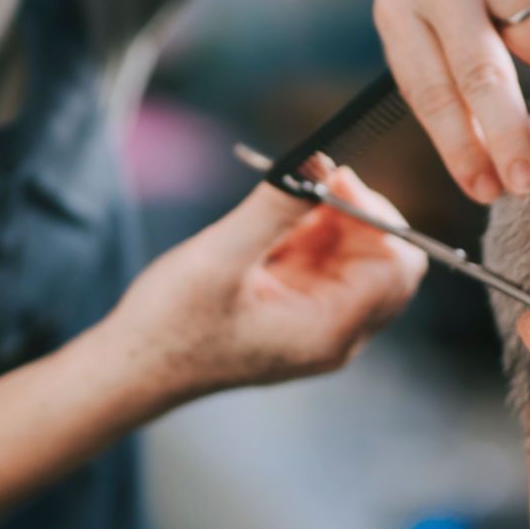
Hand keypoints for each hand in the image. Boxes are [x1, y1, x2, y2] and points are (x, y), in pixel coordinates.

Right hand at [103, 167, 427, 404]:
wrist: (133, 368)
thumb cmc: (170, 326)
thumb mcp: (218, 259)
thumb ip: (272, 210)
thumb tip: (316, 160)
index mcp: (329, 331)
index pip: (396, 266)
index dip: (375, 214)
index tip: (333, 177)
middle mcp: (336, 333)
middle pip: (387, 260)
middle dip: (358, 213)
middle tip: (313, 178)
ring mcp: (318, 323)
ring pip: (359, 257)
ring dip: (332, 219)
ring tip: (283, 202)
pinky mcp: (297, 311)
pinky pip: (327, 262)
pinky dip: (312, 232)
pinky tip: (273, 224)